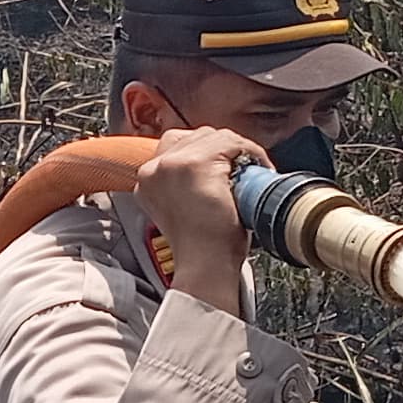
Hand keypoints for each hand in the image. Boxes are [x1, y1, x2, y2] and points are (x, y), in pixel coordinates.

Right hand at [135, 125, 263, 317]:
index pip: (176, 145)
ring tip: (245, 174)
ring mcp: (173, 164)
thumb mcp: (183, 209)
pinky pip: (231, 143)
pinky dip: (249, 152)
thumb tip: (211, 168)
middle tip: (239, 172)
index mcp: (148, 179)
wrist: (206, 267)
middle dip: (221, 150)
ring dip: (236, 150)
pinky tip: (255, 170)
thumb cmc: (201, 246)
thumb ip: (184, 185)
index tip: (222, 167)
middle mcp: (154, 168)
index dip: (204, 152)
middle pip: (195, 136)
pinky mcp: (196, 164)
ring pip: (214, 136)